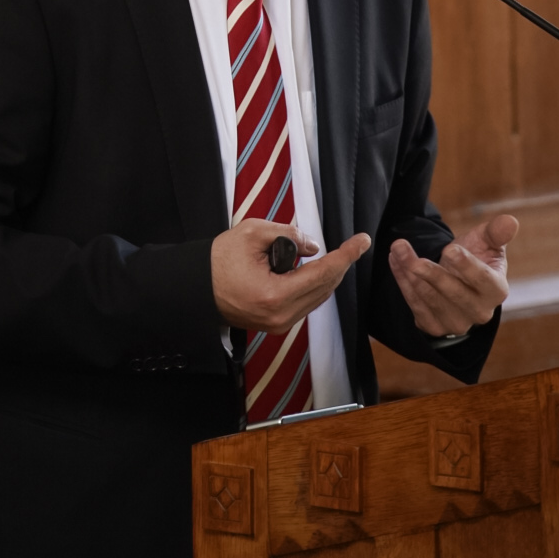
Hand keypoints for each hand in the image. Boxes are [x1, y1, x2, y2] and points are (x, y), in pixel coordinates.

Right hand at [211, 219, 370, 333]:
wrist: (198, 287)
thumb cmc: (219, 260)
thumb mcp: (252, 233)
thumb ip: (288, 235)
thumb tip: (313, 246)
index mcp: (276, 295)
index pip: (322, 273)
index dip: (345, 255)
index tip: (361, 241)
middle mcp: (282, 316)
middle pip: (325, 288)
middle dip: (341, 264)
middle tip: (354, 244)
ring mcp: (279, 324)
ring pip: (318, 297)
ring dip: (328, 275)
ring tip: (336, 254)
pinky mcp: (276, 324)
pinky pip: (306, 303)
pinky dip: (315, 285)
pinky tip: (316, 270)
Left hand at [388, 213, 517, 337]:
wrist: (458, 281)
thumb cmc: (475, 257)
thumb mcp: (486, 242)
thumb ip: (496, 232)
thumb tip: (511, 221)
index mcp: (496, 290)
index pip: (483, 280)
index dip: (467, 266)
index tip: (450, 250)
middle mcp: (479, 312)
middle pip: (453, 293)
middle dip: (431, 272)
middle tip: (410, 252)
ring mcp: (456, 323)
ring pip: (430, 299)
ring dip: (409, 272)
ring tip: (398, 248)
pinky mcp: (434, 327)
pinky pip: (415, 305)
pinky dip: (402, 281)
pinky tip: (395, 260)